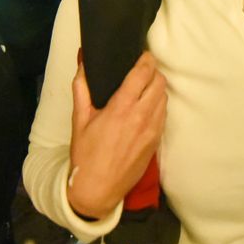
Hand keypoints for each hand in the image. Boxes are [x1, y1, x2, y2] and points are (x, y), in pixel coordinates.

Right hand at [66, 53, 166, 220]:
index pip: (143, 73)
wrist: (98, 189)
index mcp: (121, 108)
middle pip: (159, 82)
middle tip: (141, 69)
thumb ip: (82, 87)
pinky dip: (158, 104)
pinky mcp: (156, 141)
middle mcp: (141, 116)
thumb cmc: (85, 154)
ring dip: (157, 87)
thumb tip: (83, 62)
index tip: (140, 54)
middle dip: (152, 71)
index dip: (145, 59)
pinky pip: (164, 114)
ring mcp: (152, 130)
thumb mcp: (79, 120)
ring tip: (144, 86)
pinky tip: (146, 106)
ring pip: (164, 97)